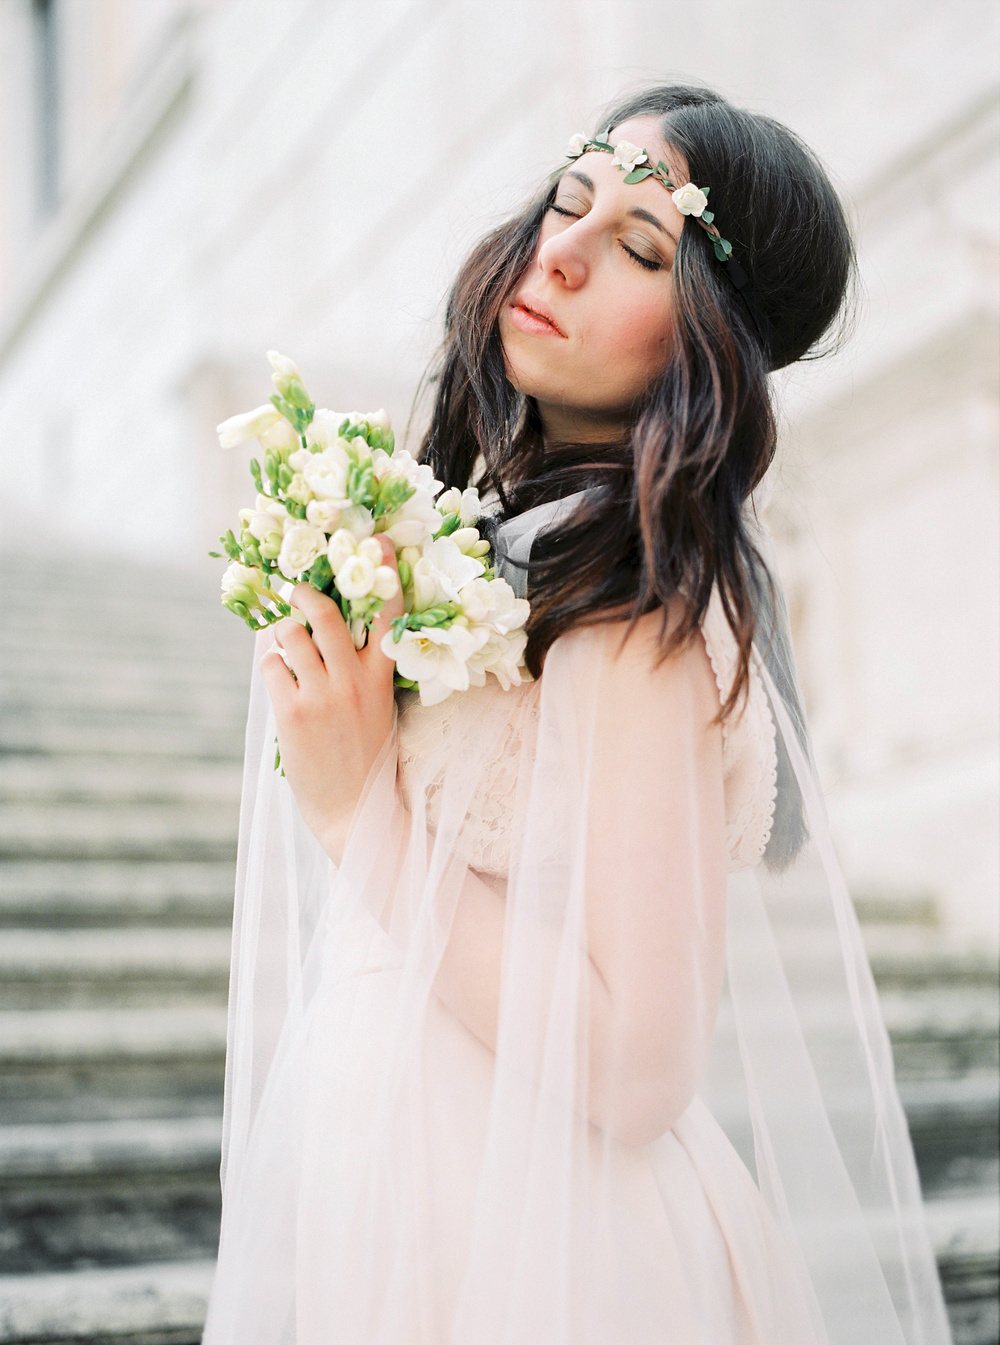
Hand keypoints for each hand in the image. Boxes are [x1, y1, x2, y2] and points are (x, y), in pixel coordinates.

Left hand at [259, 535, 403, 861]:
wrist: (355, 812)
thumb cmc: (366, 758)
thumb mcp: (378, 709)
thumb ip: (362, 670)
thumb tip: (326, 633)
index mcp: (383, 678)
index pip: (388, 615)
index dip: (385, 573)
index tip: (382, 542)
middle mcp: (353, 680)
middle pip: (326, 614)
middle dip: (307, 594)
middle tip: (298, 590)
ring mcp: (321, 694)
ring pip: (291, 634)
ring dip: (283, 633)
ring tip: (285, 644)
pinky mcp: (291, 711)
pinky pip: (272, 666)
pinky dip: (272, 666)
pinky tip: (280, 680)